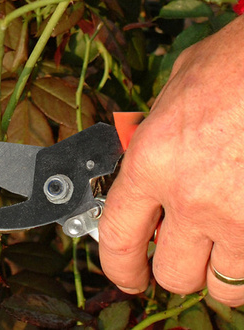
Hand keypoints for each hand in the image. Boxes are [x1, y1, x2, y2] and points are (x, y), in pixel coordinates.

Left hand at [99, 14, 243, 305]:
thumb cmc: (235, 63)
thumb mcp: (175, 94)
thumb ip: (155, 135)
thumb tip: (146, 158)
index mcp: (152, 163)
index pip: (118, 237)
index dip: (120, 267)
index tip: (128, 276)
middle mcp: (192, 199)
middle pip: (174, 275)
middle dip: (179, 269)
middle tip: (189, 252)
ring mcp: (242, 218)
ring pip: (228, 285)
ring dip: (227, 268)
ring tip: (232, 236)